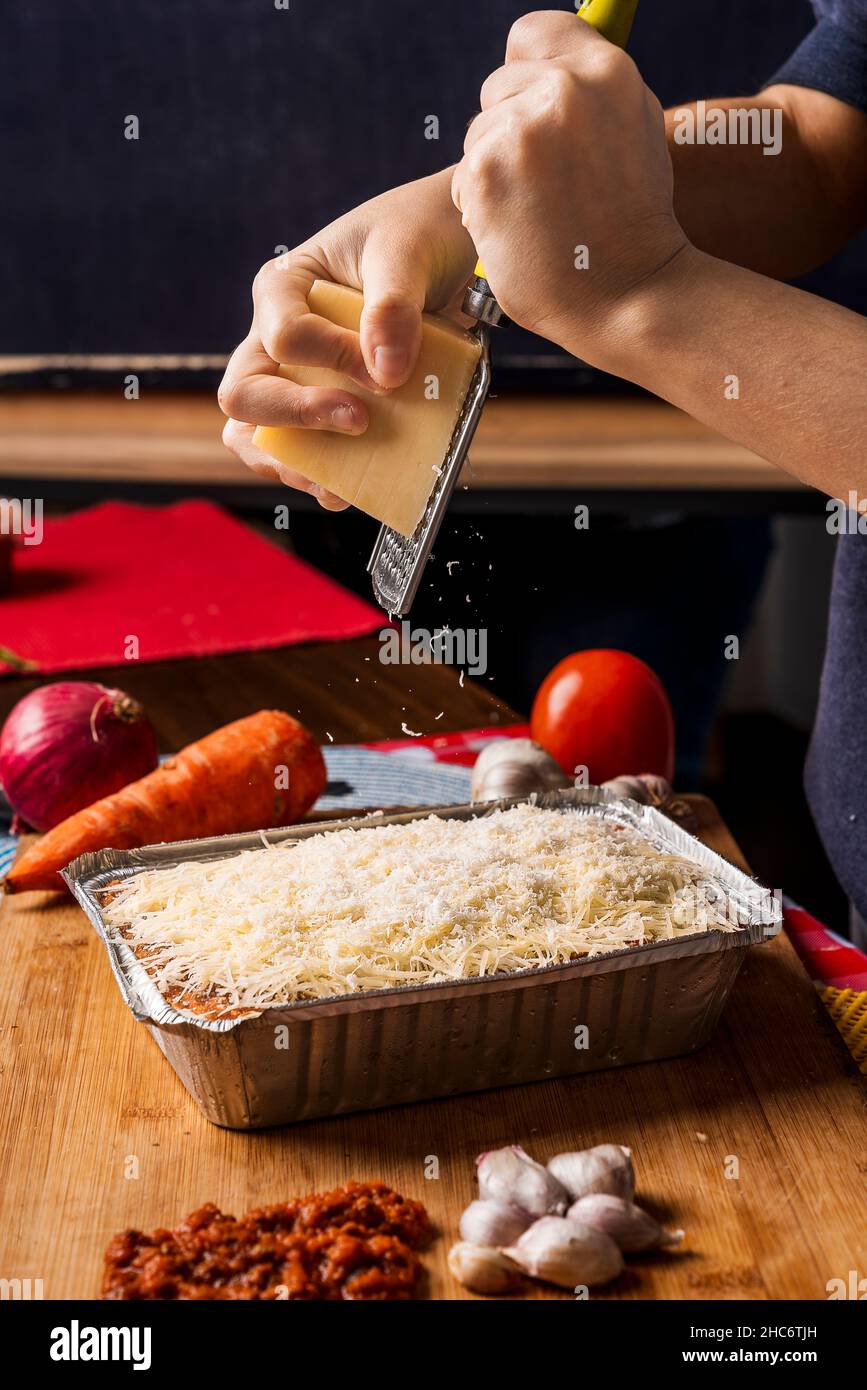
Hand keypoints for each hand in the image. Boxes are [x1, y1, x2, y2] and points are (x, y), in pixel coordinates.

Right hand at [218, 169, 475, 505]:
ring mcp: (299, 379)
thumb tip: (383, 374)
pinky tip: (358, 488)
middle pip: (245, 396)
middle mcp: (276, 337)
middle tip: (355, 423)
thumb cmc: (420, 231)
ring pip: (259, 435)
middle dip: (295, 419)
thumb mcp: (406, 252)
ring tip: (341, 484)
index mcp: (282, 289)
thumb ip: (393, 305)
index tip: (384, 369)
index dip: (330, 360)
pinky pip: (307, 453)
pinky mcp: (329, 408)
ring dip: (297, 463)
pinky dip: (327, 476)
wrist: (454, 244)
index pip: (281, 339)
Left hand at [451, 11, 688, 368]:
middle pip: (498, 86)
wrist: (630, 294)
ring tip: (538, 212)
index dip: (525, 70)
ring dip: (495, 171)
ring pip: (477, 134)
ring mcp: (523, 128)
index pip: (533, 32)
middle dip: (510, 131)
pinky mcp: (488, 171)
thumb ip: (592, 93)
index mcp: (607, 69)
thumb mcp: (635, 131)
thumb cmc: (633, 225)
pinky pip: (463, 176)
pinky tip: (519, 231)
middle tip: (548, 186)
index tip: (534, 109)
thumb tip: (551, 64)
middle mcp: (565, 87)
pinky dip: (481, 205)